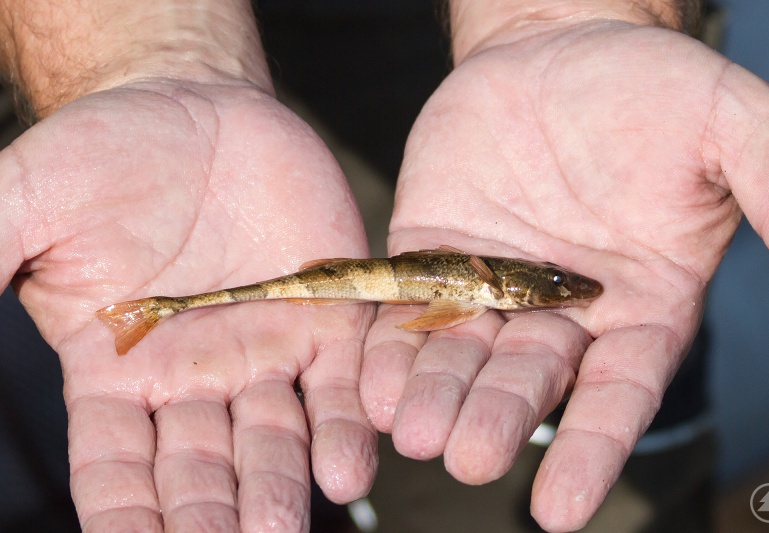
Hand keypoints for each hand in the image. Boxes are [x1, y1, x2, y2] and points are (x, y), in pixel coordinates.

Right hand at [1, 79, 376, 530]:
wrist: (200, 108)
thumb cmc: (110, 151)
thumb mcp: (32, 197)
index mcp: (119, 370)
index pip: (116, 466)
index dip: (125, 514)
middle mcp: (195, 376)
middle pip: (200, 471)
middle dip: (209, 517)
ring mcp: (265, 351)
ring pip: (273, 441)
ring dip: (279, 490)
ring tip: (280, 529)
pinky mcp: (324, 319)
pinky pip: (339, 383)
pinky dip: (346, 424)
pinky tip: (348, 464)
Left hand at [361, 21, 768, 530]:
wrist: (560, 45)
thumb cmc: (650, 86)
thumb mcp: (727, 125)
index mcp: (637, 306)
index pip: (615, 397)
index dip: (591, 450)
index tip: (561, 507)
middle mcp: (560, 313)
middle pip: (528, 382)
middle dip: (498, 420)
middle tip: (468, 457)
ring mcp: (491, 286)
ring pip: (461, 356)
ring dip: (436, 395)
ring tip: (412, 432)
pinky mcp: (434, 250)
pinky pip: (409, 306)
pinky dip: (391, 344)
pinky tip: (371, 381)